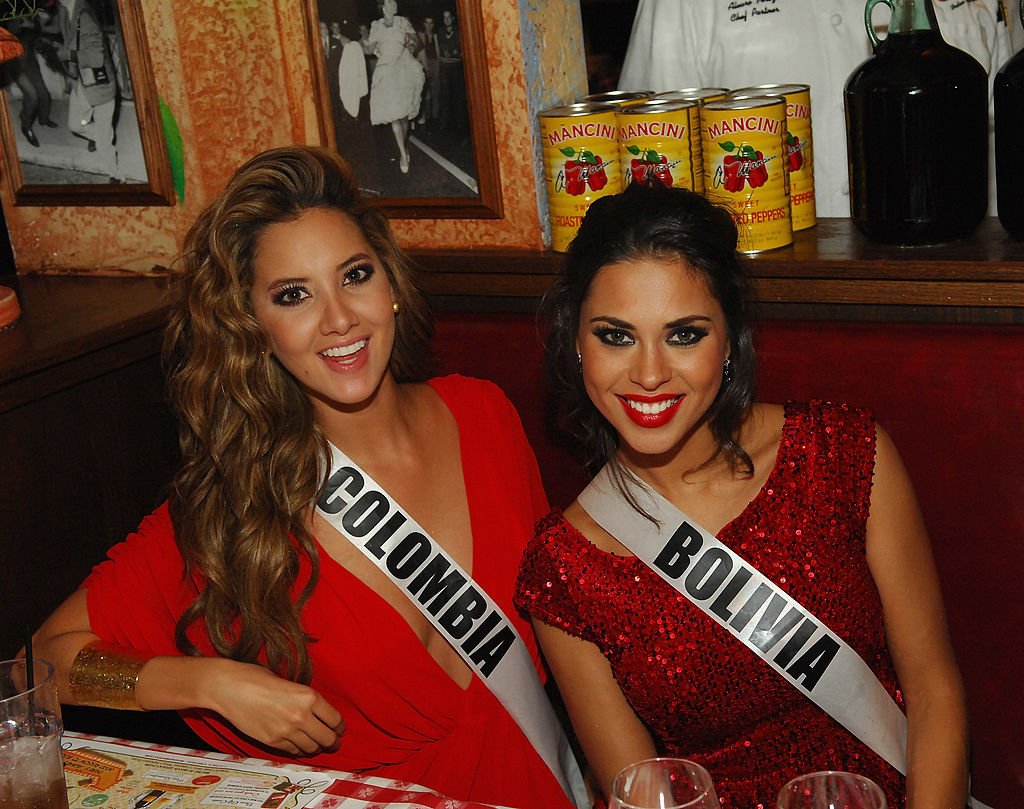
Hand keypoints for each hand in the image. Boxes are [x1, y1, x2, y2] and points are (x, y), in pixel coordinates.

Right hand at [202, 659, 344, 755]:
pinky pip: (293, 751)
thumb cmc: (257, 678)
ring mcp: (286, 731)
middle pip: (328, 738)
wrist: (229, 688)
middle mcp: (301, 716)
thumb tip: (317, 712)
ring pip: (312, 748)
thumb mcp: (290, 683)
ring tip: (317, 744)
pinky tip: (300, 745)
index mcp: (309, 697)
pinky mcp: (272, 741)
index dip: (340, 727)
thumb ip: (305, 699)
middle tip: (333, 741)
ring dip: (317, 747)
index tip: (339, 728)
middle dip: (333, 741)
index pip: (335, 720)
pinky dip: (299, 750)